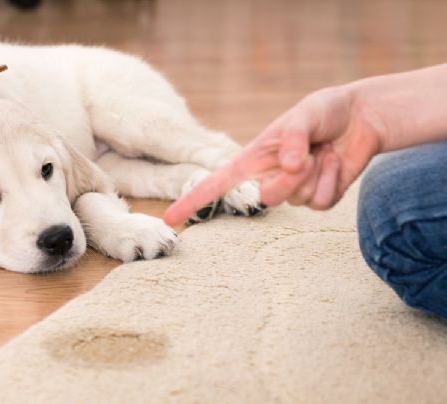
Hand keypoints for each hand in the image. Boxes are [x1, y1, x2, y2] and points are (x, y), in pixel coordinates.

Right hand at [164, 85, 383, 225]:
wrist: (361, 117)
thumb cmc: (325, 111)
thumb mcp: (306, 113)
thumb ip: (293, 138)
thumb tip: (288, 166)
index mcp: (253, 158)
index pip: (216, 183)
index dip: (192, 200)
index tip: (171, 219)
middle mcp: (268, 177)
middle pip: (266, 198)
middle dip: (289, 180)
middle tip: (308, 155)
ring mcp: (293, 191)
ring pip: (297, 200)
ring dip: (317, 173)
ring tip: (324, 151)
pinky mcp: (318, 198)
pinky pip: (321, 202)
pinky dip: (333, 180)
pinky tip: (336, 162)